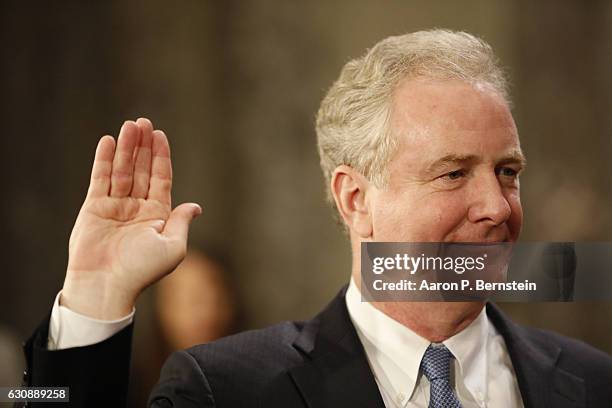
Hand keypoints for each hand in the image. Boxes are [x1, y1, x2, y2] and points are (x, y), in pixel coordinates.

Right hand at [61, 118, 201, 318]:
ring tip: (128, 125)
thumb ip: (181, 222)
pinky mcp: (95, 207)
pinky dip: (104, 160)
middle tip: (143, 121)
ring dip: (125, 147)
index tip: (160, 135)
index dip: (161, 156)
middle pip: (141, 169)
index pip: (161, 178)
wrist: (107, 285)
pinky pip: (101, 178)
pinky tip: (108, 141)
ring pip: (122, 170)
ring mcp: (116, 206)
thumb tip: (196, 206)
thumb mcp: (173, 247)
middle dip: (143, 146)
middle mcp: (137, 208)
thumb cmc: (142, 270)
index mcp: (158, 215)